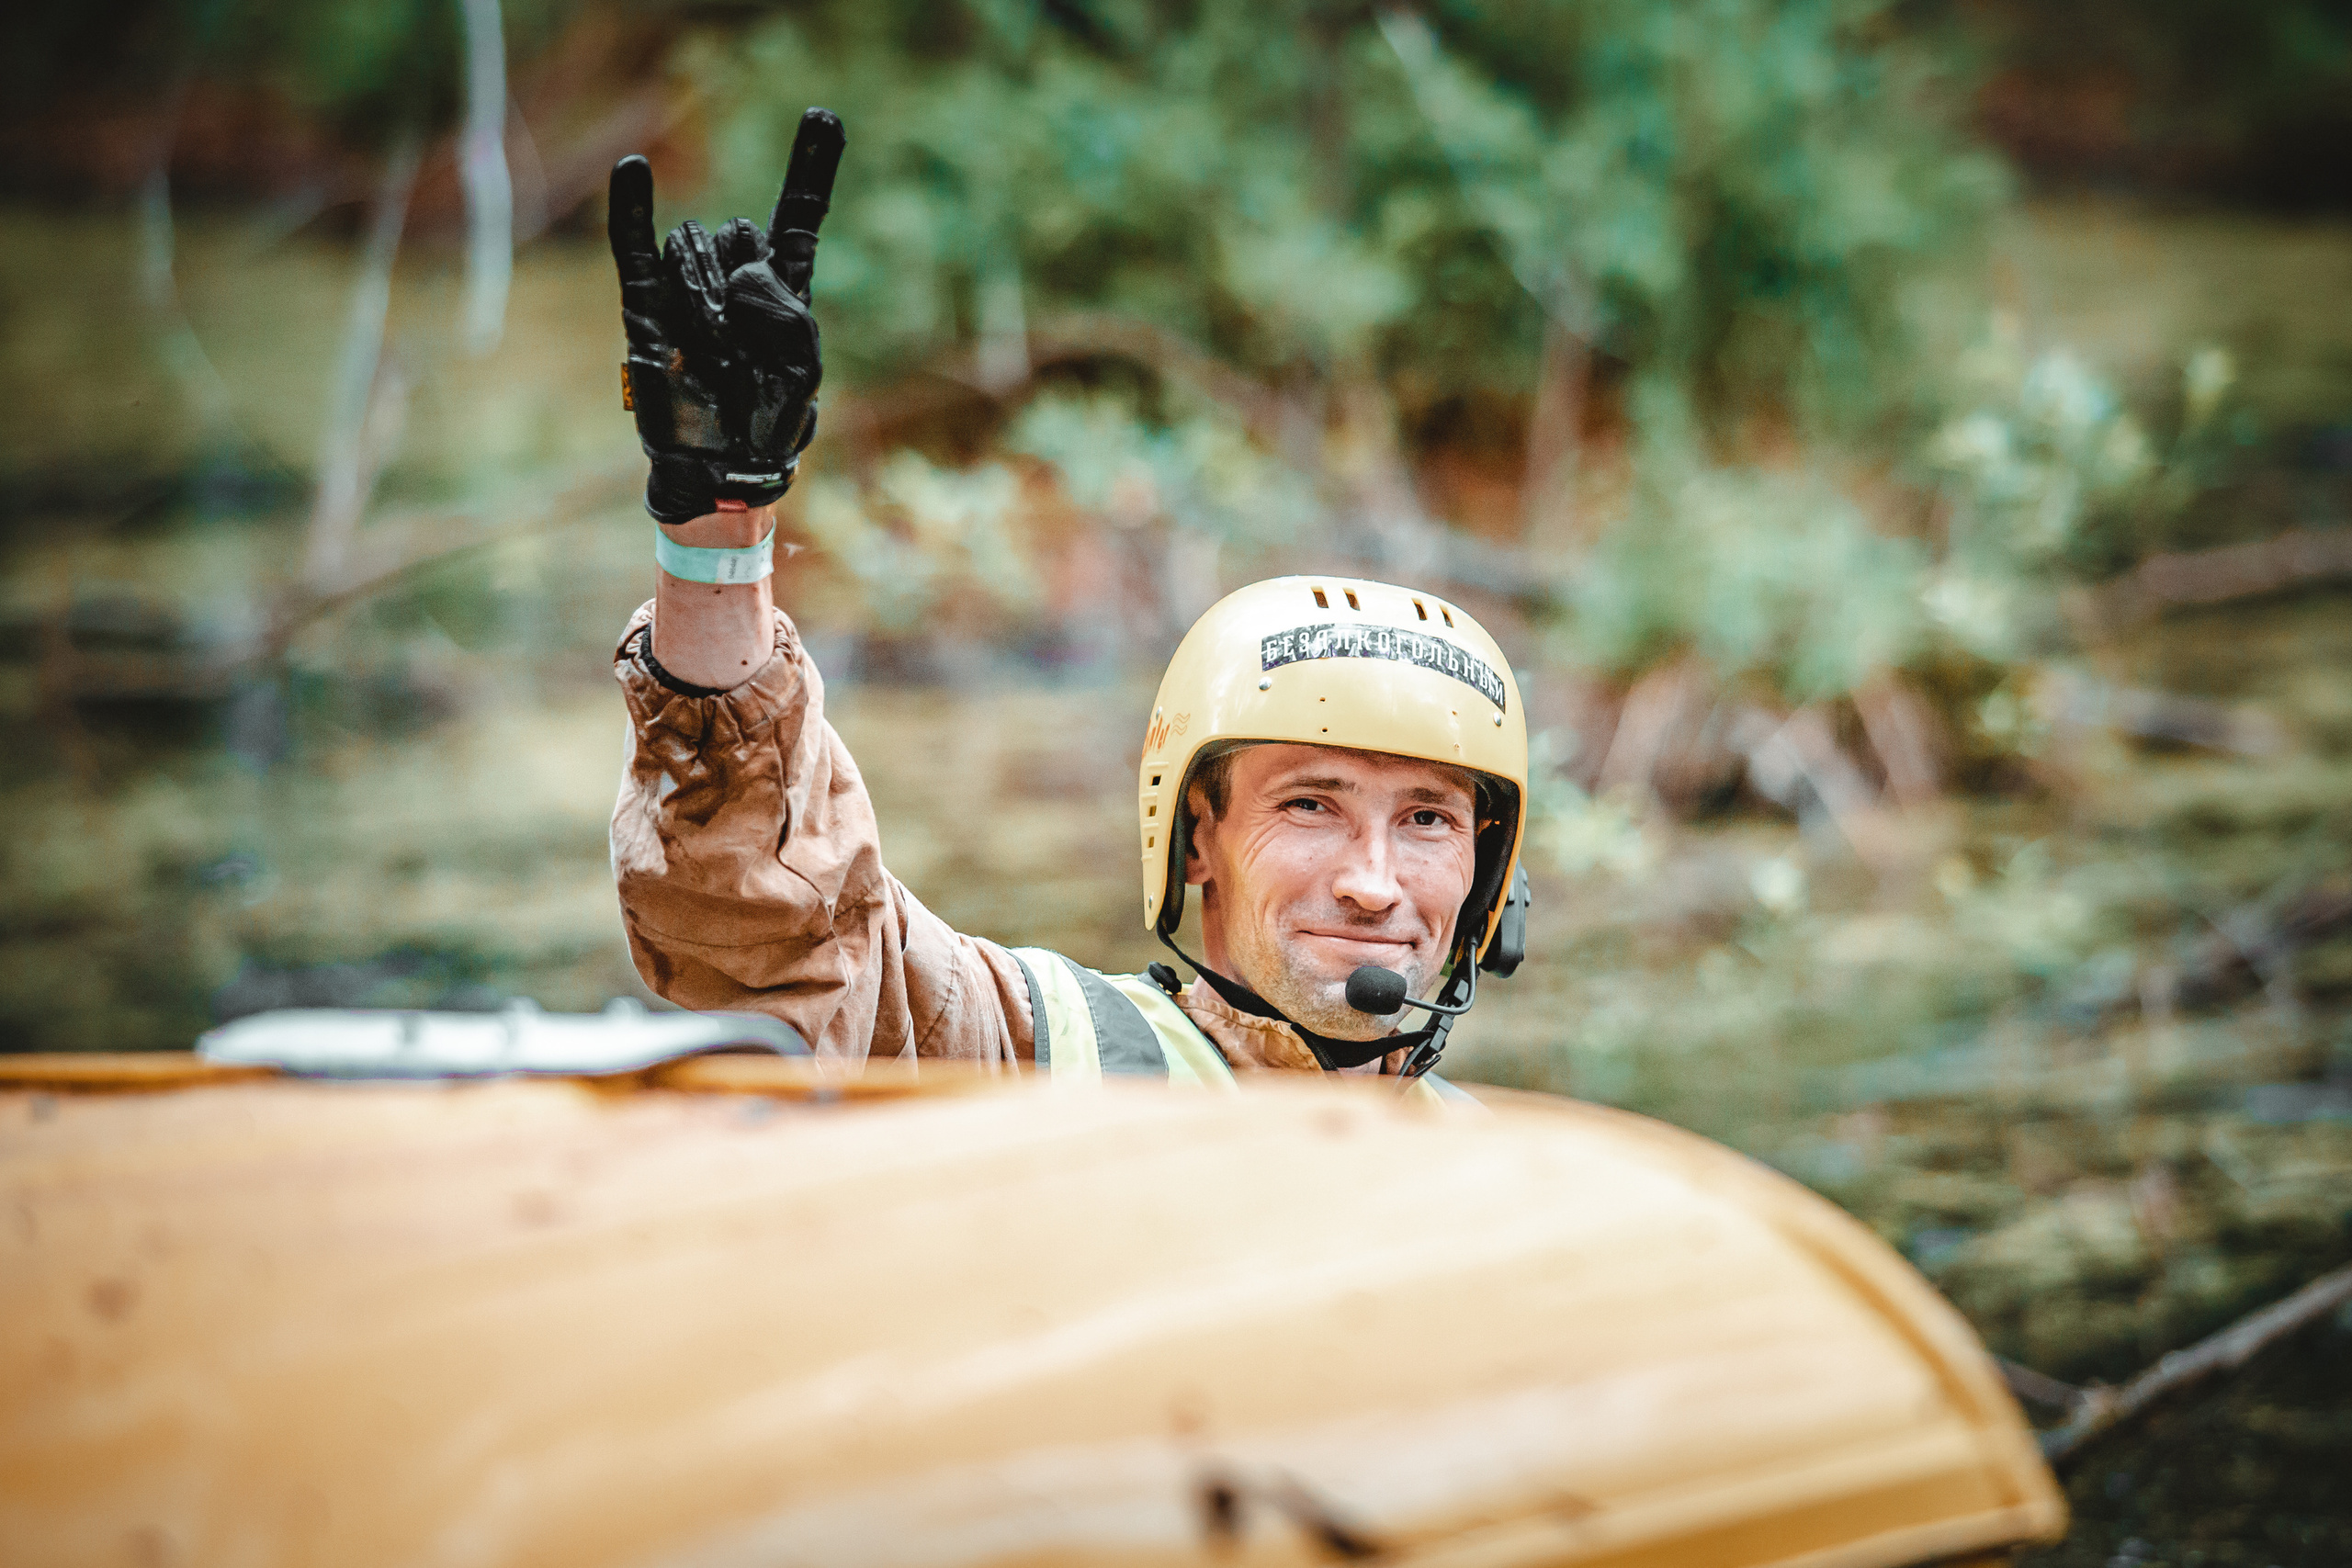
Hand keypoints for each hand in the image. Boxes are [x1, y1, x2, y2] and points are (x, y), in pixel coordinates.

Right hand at [609, 109, 845, 524]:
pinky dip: (631, 209)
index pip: (797, 217)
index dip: (810, 169)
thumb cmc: (769, 420)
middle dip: (748, 289)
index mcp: (784, 288)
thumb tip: (735, 274)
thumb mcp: (803, 368)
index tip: (822, 117)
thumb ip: (786, 311)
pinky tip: (634, 170)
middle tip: (747, 349)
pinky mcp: (646, 307)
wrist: (722, 468)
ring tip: (710, 352)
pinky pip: (634, 248)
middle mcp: (733, 278)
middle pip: (741, 238)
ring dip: (705, 303)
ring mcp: (687, 290)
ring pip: (694, 251)